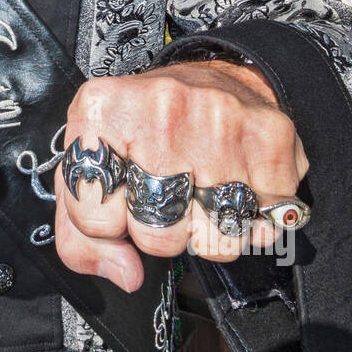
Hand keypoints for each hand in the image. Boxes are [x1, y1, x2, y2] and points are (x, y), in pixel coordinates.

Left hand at [54, 61, 307, 292]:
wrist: (215, 76)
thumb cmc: (145, 129)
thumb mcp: (91, 165)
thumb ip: (81, 233)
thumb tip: (126, 275)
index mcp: (102, 110)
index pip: (95, 220)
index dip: (108, 224)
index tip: (121, 198)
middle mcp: (161, 108)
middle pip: (158, 236)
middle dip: (161, 232)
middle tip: (166, 197)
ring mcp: (220, 120)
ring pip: (216, 240)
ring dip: (209, 230)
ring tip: (201, 193)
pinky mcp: (270, 135)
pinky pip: (264, 225)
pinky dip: (254, 221)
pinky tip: (239, 188)